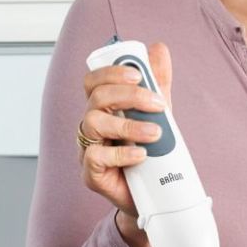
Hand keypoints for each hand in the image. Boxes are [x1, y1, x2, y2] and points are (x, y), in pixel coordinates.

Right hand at [79, 40, 168, 246]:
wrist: (153, 198)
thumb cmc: (150, 152)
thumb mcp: (158, 114)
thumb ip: (158, 83)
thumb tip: (159, 48)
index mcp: (103, 108)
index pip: (93, 81)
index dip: (111, 72)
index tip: (138, 74)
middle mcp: (91, 126)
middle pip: (95, 98)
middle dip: (128, 95)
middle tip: (156, 104)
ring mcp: (88, 149)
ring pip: (92, 123)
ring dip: (128, 124)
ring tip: (156, 133)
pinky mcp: (91, 174)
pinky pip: (96, 157)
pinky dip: (121, 153)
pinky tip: (141, 155)